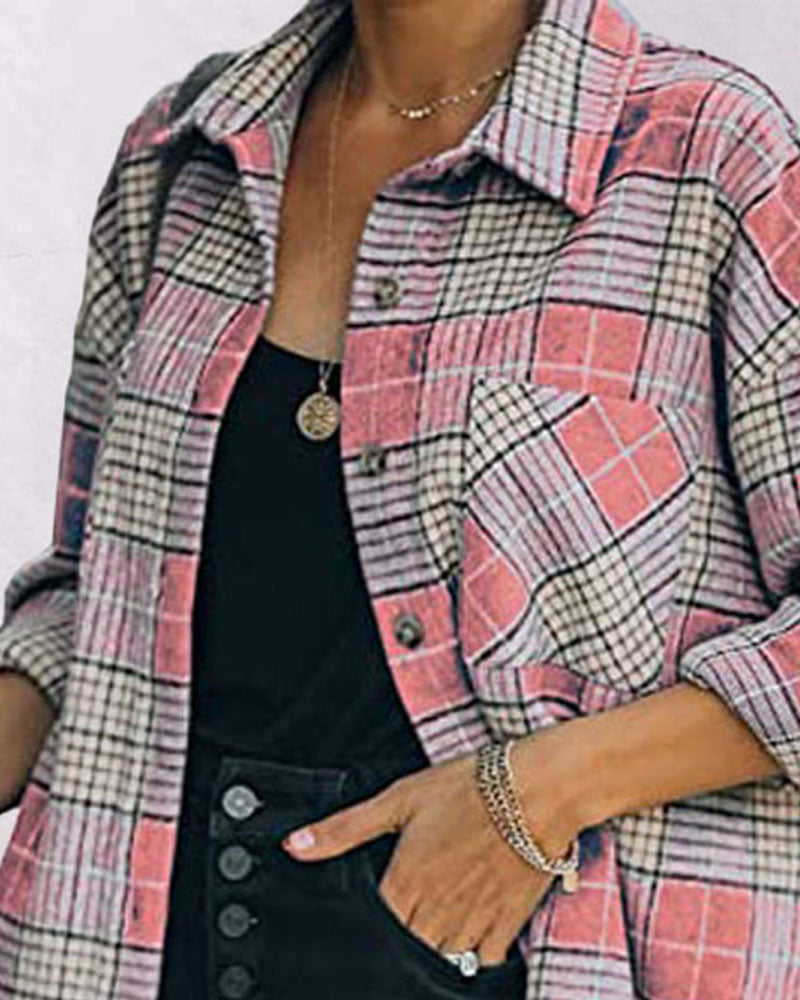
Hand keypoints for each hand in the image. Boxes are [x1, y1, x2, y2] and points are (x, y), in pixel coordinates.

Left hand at [281, 748, 576, 965]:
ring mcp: (474, 922)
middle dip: (400, 933)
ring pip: (441, 958)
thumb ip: (344, 829)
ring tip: (433, 914)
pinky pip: (482, 961)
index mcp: (406, 883)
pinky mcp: (507, 923)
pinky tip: (466, 927)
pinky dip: (471, 953)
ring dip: (432, 943)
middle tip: (409, 903)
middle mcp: (436, 912)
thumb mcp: (399, 798)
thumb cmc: (470, 787)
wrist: (538, 790)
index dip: (370, 921)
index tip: (378, 902)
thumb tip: (295, 845)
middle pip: (405, 948)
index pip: (374, 928)